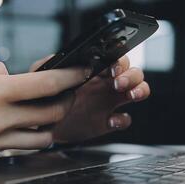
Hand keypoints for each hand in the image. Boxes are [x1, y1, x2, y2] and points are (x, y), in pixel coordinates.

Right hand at [0, 53, 88, 162]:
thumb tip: (14, 76)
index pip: (46, 85)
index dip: (70, 76)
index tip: (80, 72)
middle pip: (53, 114)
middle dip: (67, 100)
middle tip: (66, 91)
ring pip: (42, 138)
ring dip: (52, 123)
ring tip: (48, 112)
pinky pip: (20, 149)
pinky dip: (29, 137)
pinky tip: (22, 126)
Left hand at [30, 55, 149, 141]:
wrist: (46, 125)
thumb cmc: (49, 98)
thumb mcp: (45, 79)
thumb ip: (51, 65)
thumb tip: (58, 56)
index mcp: (94, 72)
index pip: (115, 59)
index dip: (119, 61)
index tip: (113, 68)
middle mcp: (105, 85)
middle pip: (133, 72)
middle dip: (131, 75)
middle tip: (118, 82)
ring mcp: (108, 103)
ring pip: (137, 90)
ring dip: (139, 90)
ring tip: (129, 95)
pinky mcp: (107, 121)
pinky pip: (125, 119)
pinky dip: (123, 119)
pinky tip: (112, 120)